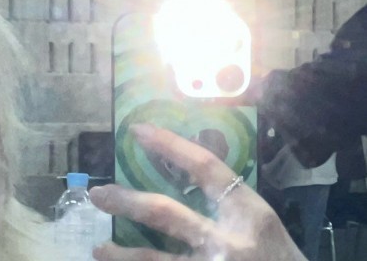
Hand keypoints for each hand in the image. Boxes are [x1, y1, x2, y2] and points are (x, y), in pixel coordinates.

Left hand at [88, 123, 306, 260]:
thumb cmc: (280, 260)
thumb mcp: (262, 226)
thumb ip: (227, 205)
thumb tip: (182, 177)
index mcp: (248, 213)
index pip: (206, 167)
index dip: (170, 145)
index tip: (138, 130)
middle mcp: (229, 241)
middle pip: (165, 213)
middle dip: (126, 201)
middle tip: (98, 194)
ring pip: (155, 260)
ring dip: (122, 255)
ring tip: (98, 248)